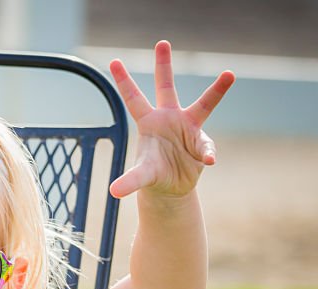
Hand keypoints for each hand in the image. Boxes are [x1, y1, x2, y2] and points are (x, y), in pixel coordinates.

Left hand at [108, 40, 234, 198]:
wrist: (171, 186)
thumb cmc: (153, 174)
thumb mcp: (142, 177)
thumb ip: (130, 181)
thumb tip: (114, 192)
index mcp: (148, 122)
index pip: (133, 98)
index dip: (124, 81)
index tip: (114, 60)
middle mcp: (168, 118)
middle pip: (166, 86)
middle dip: (164, 64)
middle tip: (162, 42)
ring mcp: (187, 127)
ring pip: (204, 104)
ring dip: (217, 90)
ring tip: (229, 74)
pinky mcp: (202, 141)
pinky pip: (207, 145)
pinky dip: (207, 152)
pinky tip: (208, 161)